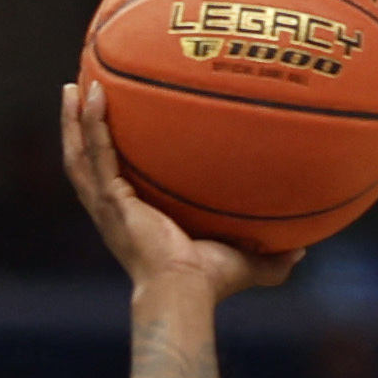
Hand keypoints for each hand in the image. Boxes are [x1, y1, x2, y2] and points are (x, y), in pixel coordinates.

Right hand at [60, 83, 304, 301]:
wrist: (186, 292)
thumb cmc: (209, 284)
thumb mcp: (245, 263)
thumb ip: (271, 256)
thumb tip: (303, 248)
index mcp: (135, 219)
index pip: (114, 180)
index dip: (108, 155)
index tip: (112, 131)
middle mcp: (114, 210)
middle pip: (86, 161)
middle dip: (78, 129)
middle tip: (78, 92)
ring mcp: (108, 205)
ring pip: (81, 154)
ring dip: (74, 120)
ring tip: (73, 84)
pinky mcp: (112, 200)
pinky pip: (98, 152)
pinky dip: (92, 123)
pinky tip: (92, 93)